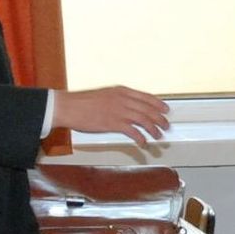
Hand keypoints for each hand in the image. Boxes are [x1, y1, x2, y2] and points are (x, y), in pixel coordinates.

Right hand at [53, 86, 169, 143]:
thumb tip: (128, 107)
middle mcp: (123, 99)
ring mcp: (119, 111)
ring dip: (154, 129)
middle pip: (149, 109)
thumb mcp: (104, 94)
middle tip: (166, 126)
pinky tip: (143, 143)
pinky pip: (133, 132)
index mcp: (121, 91)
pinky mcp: (113, 123)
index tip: (166, 109)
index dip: (158, 104)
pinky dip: (141, 138)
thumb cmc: (81, 102)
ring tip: (158, 136)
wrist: (68, 106)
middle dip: (160, 118)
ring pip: (144, 120)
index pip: (146, 97)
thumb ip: (117, 99)